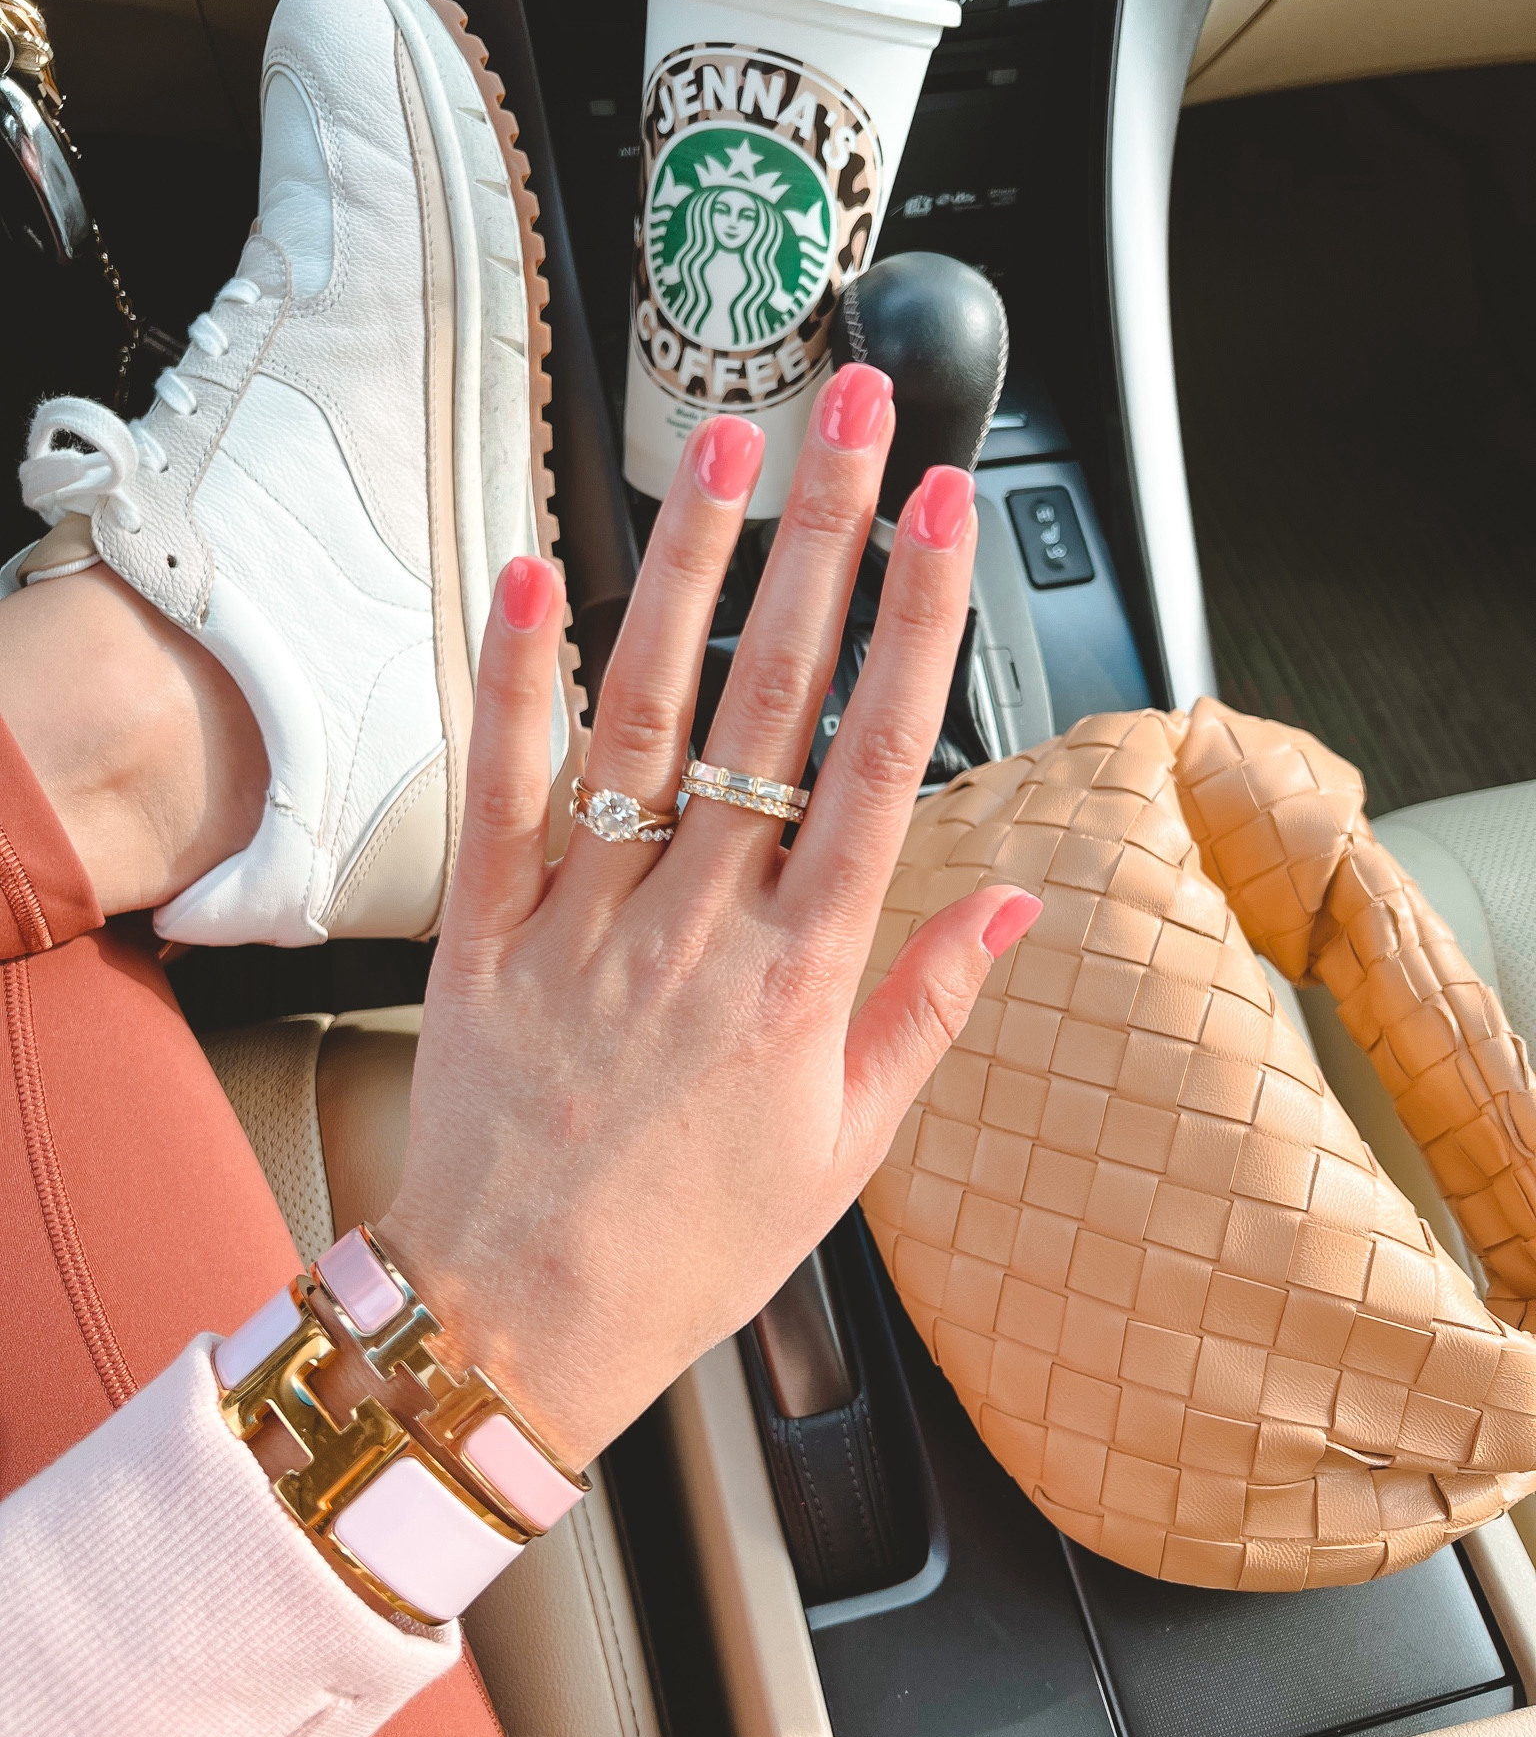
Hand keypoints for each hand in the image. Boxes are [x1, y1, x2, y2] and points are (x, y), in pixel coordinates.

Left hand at [382, 364, 1041, 1467]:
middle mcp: (700, 924)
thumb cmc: (692, 1244)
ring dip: (692, 569)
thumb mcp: (848, 1146)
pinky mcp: (485, 930)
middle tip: (857, 413)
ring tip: (731, 450)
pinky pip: (500, 787)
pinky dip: (513, 679)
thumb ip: (928, 1005)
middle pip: (774, 698)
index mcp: (803, 976)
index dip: (920, 619)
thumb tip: (1014, 898)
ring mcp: (587, 919)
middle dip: (827, 540)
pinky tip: (538, 571)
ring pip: (646, 716)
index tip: (947, 511)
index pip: (882, 759)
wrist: (518, 1323)